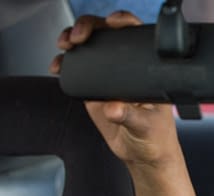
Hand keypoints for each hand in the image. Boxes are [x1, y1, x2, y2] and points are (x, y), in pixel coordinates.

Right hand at [49, 11, 180, 168]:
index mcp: (146, 70)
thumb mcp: (146, 127)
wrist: (141, 154)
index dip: (124, 22)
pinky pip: (75, 69)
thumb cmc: (155, 138)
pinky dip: (63, 63)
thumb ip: (131, 117)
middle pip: (106, 35)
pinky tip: (57, 66)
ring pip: (88, 48)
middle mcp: (126, 68)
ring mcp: (108, 77)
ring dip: (72, 39)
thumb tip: (113, 108)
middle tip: (78, 38)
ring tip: (65, 46)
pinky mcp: (92, 89)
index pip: (136, 36)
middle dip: (89, 27)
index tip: (113, 23)